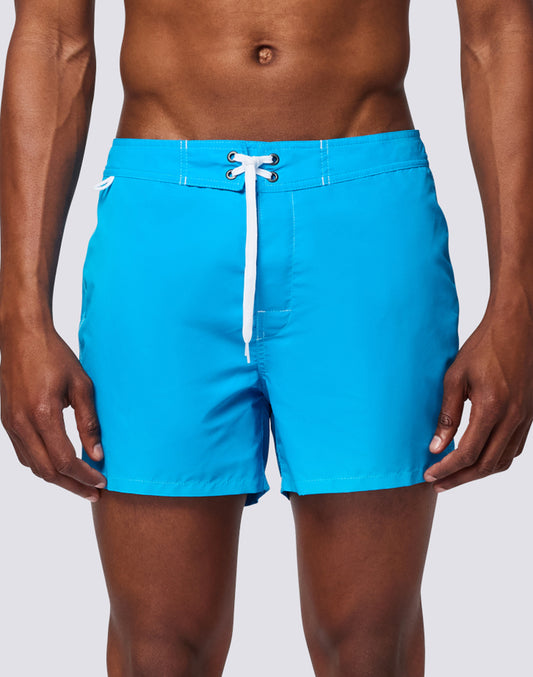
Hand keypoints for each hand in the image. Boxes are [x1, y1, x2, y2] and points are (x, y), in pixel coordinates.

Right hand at [0, 322, 106, 500]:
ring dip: (57, 478)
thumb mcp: (82, 386)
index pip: (65, 460)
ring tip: (80, 483)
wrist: (22, 336)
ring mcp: (10, 424)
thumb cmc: (55, 356)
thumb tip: (98, 455)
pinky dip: (42, 465)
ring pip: (33, 466)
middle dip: (72, 486)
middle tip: (94, 492)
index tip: (103, 482)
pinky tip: (60, 465)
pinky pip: (23, 453)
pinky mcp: (6, 421)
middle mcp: (21, 423)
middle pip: (47, 471)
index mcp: (42, 414)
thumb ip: (89, 422)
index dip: (85, 476)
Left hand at [424, 300, 532, 491]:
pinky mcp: (529, 415)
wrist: (517, 328)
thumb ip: (446, 414)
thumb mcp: (455, 377)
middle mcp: (513, 418)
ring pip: (503, 461)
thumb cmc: (482, 347)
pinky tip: (478, 459)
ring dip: (478, 473)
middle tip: (437, 483)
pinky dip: (494, 460)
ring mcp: (525, 418)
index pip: (468, 453)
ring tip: (454, 475)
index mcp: (492, 408)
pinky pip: (513, 449)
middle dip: (460, 478)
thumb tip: (435, 446)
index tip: (428, 473)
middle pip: (486, 464)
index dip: (447, 469)